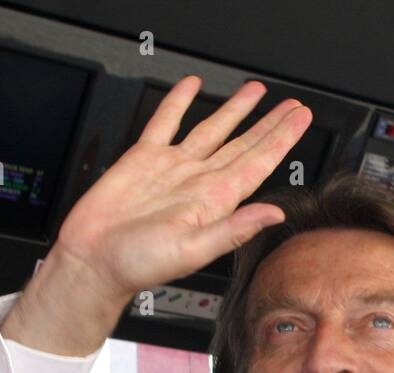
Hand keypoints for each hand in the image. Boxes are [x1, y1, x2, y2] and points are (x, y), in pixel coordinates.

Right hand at [3, 76, 312, 355]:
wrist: (93, 260)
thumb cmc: (138, 264)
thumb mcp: (192, 251)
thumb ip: (234, 230)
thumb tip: (274, 214)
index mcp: (215, 201)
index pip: (258, 163)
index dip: (281, 140)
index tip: (300, 120)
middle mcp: (198, 181)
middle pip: (243, 144)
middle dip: (269, 124)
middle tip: (292, 105)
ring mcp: (173, 167)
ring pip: (212, 129)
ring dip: (235, 110)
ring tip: (256, 91)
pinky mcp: (143, 158)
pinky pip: (166, 122)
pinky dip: (179, 102)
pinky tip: (191, 86)